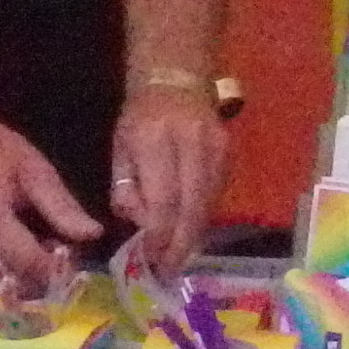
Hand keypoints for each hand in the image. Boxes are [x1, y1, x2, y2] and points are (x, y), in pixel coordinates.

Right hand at [0, 100, 99, 297]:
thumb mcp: (34, 169)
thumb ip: (62, 206)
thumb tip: (94, 234)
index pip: (30, 264)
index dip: (56, 268)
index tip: (70, 255)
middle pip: (14, 282)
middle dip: (41, 276)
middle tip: (55, 253)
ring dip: (23, 277)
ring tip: (36, 250)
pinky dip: (4, 271)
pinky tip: (15, 249)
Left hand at [109, 81, 225, 268]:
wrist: (177, 78)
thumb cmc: (140, 116)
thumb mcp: (120, 147)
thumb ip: (125, 187)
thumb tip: (140, 225)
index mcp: (155, 139)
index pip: (164, 200)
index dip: (160, 235)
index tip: (151, 260)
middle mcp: (191, 143)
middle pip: (191, 208)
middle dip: (180, 245)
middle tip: (168, 271)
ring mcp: (216, 148)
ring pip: (208, 205)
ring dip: (193, 236)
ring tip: (177, 259)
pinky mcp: (229, 153)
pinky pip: (216, 196)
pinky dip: (202, 218)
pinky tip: (190, 233)